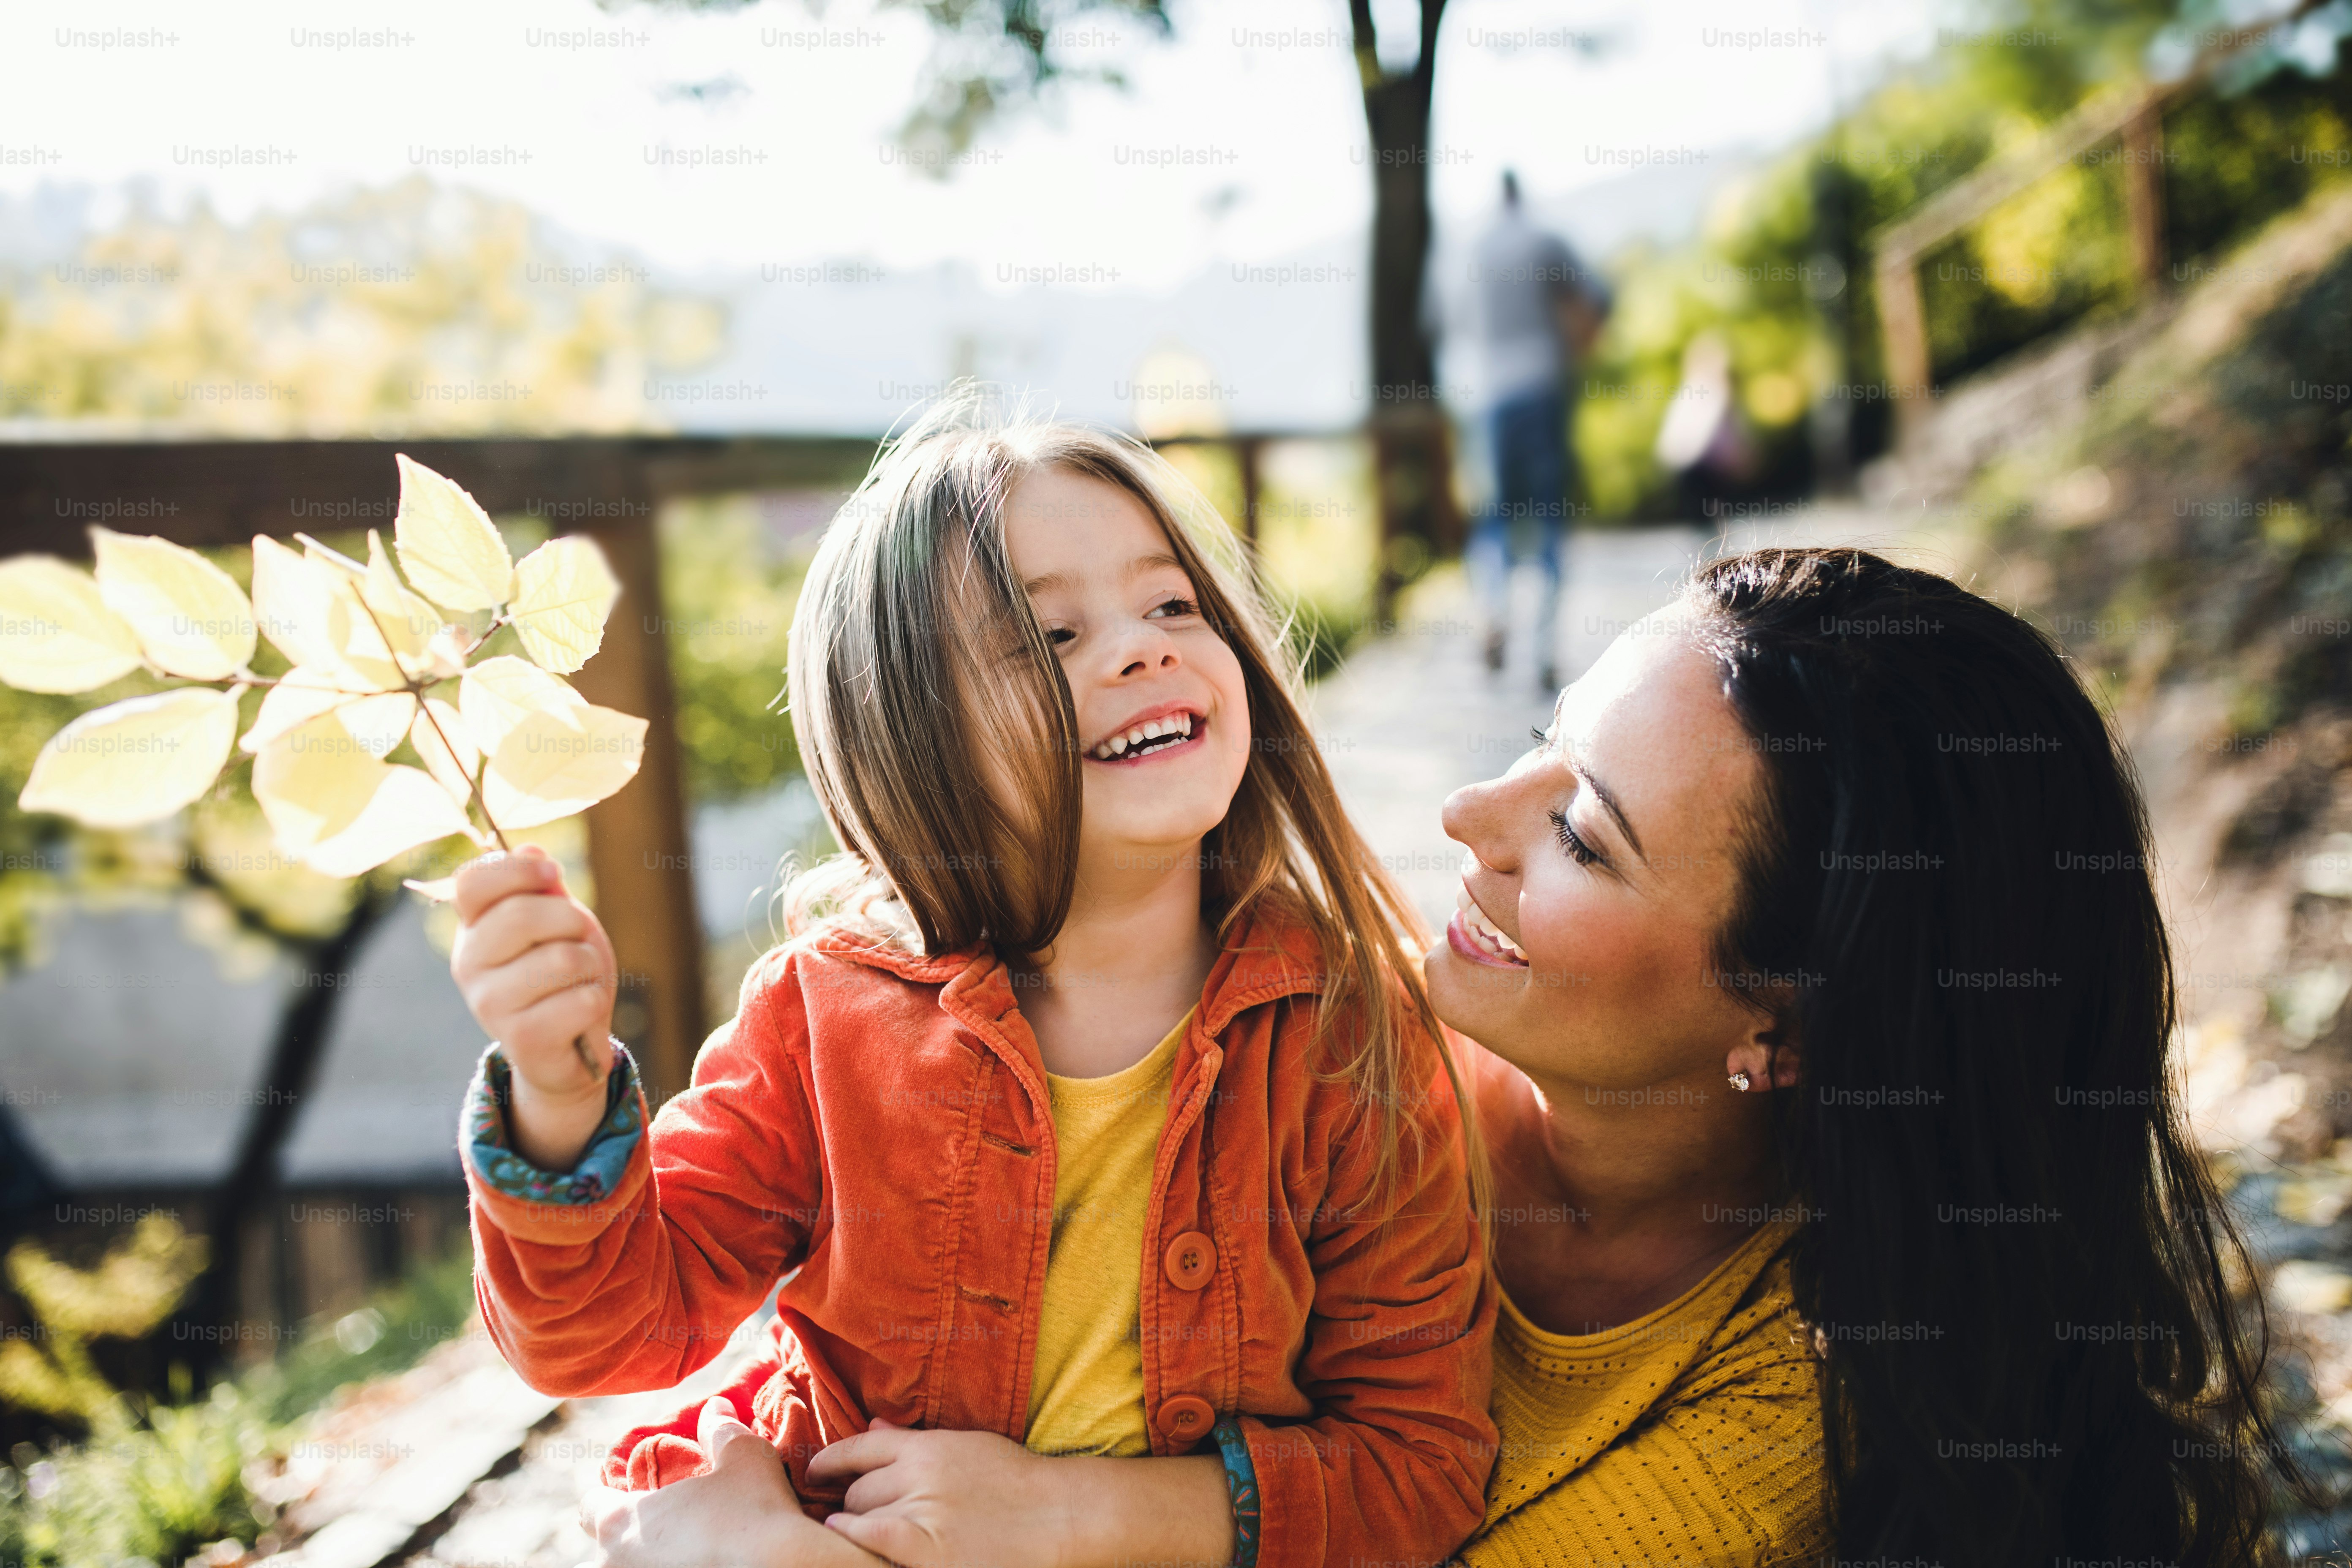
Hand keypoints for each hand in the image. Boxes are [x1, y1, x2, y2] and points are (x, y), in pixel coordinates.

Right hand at [452, 844, 616, 1169]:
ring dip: (589, 966)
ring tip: (577, 981)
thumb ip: (543, 887)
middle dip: (571, 922)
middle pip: (522, 915)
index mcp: (473, 928)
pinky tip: (580, 1013)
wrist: (573, 1044)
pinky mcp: (521, 1040)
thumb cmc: (563, 973)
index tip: (552, 872)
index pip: (472, 882)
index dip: (517, 869)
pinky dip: (595, 1000)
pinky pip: (581, 1000)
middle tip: (577, 941)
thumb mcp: (557, 921)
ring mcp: (490, 1005)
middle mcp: (468, 965)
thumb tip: (531, 849)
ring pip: (562, 959)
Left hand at [581, 1397, 884, 1567]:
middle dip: (639, 1530)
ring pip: (632, 1566)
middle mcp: (614, 1564)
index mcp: (620, 1521)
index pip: (591, 1505)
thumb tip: (716, 1407)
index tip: (639, 1491)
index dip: (613, 1493)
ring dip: (654, 1556)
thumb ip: (720, 1430)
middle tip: (677, 1520)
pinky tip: (707, 1563)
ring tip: (693, 1548)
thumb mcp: (742, 1456)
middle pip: (611, 1543)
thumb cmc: (755, 1512)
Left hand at [809, 1421, 1071, 1567]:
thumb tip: (872, 1425)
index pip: (859, 1446)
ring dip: (849, 1523)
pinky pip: (869, 1538)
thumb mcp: (965, 1447)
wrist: (1059, 1516)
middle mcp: (919, 1475)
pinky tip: (846, 1538)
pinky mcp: (926, 1551)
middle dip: (848, 1499)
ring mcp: (921, 1514)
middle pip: (856, 1487)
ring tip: (846, 1530)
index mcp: (928, 1447)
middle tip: (845, 1510)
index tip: (815, 1472)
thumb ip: (914, 1440)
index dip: (830, 1461)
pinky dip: (852, 1538)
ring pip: (858, 1515)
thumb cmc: (1015, 1482)